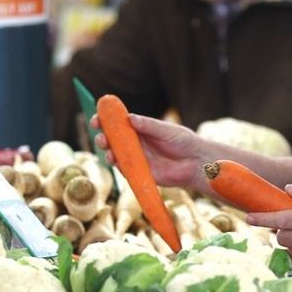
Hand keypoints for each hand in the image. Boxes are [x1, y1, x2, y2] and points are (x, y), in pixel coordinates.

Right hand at [92, 112, 210, 192]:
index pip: (117, 124)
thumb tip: (129, 118)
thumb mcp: (165, 129)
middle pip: (113, 141)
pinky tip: (116, 163)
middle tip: (101, 138)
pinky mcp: (140, 173)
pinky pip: (126, 171)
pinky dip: (119, 167)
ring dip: (108, 153)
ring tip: (109, 151)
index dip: (104, 121)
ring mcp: (136, 159)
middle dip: (103, 138)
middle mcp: (135, 144)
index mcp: (139, 129)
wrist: (195, 162)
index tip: (96, 119)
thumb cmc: (182, 141)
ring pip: (116, 156)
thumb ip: (147, 125)